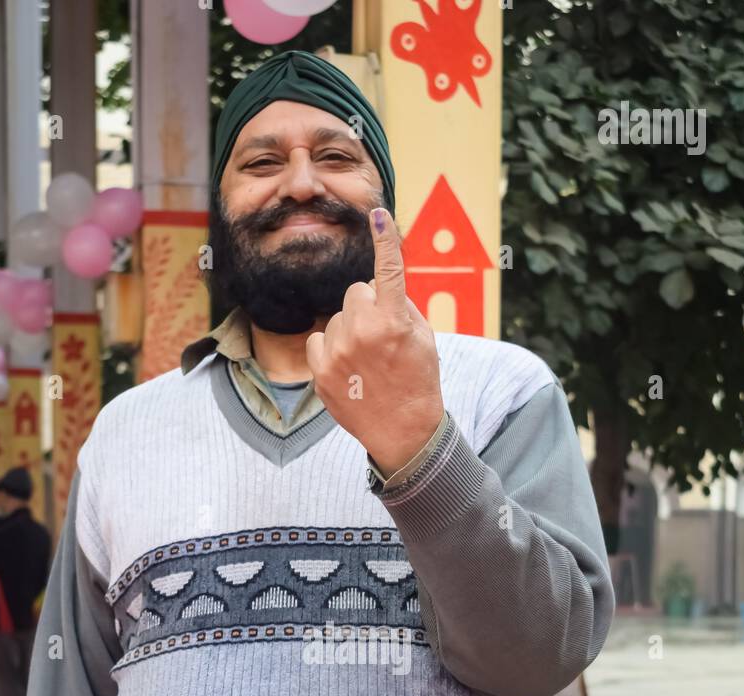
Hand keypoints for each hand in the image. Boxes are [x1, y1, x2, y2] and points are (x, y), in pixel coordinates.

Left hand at [306, 207, 444, 474]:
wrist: (403, 432)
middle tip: (382, 336)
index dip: (385, 240)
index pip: (389, 270)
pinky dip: (331, 348)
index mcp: (394, 321)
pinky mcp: (321, 371)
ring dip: (350, 329)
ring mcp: (339, 352)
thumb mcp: (424, 339)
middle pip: (356, 292)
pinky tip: (348, 368)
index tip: (378, 214)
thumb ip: (402, 306)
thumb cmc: (418, 381)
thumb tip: (380, 287)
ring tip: (367, 359)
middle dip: (368, 306)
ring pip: (337, 316)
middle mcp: (363, 332)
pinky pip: (319, 338)